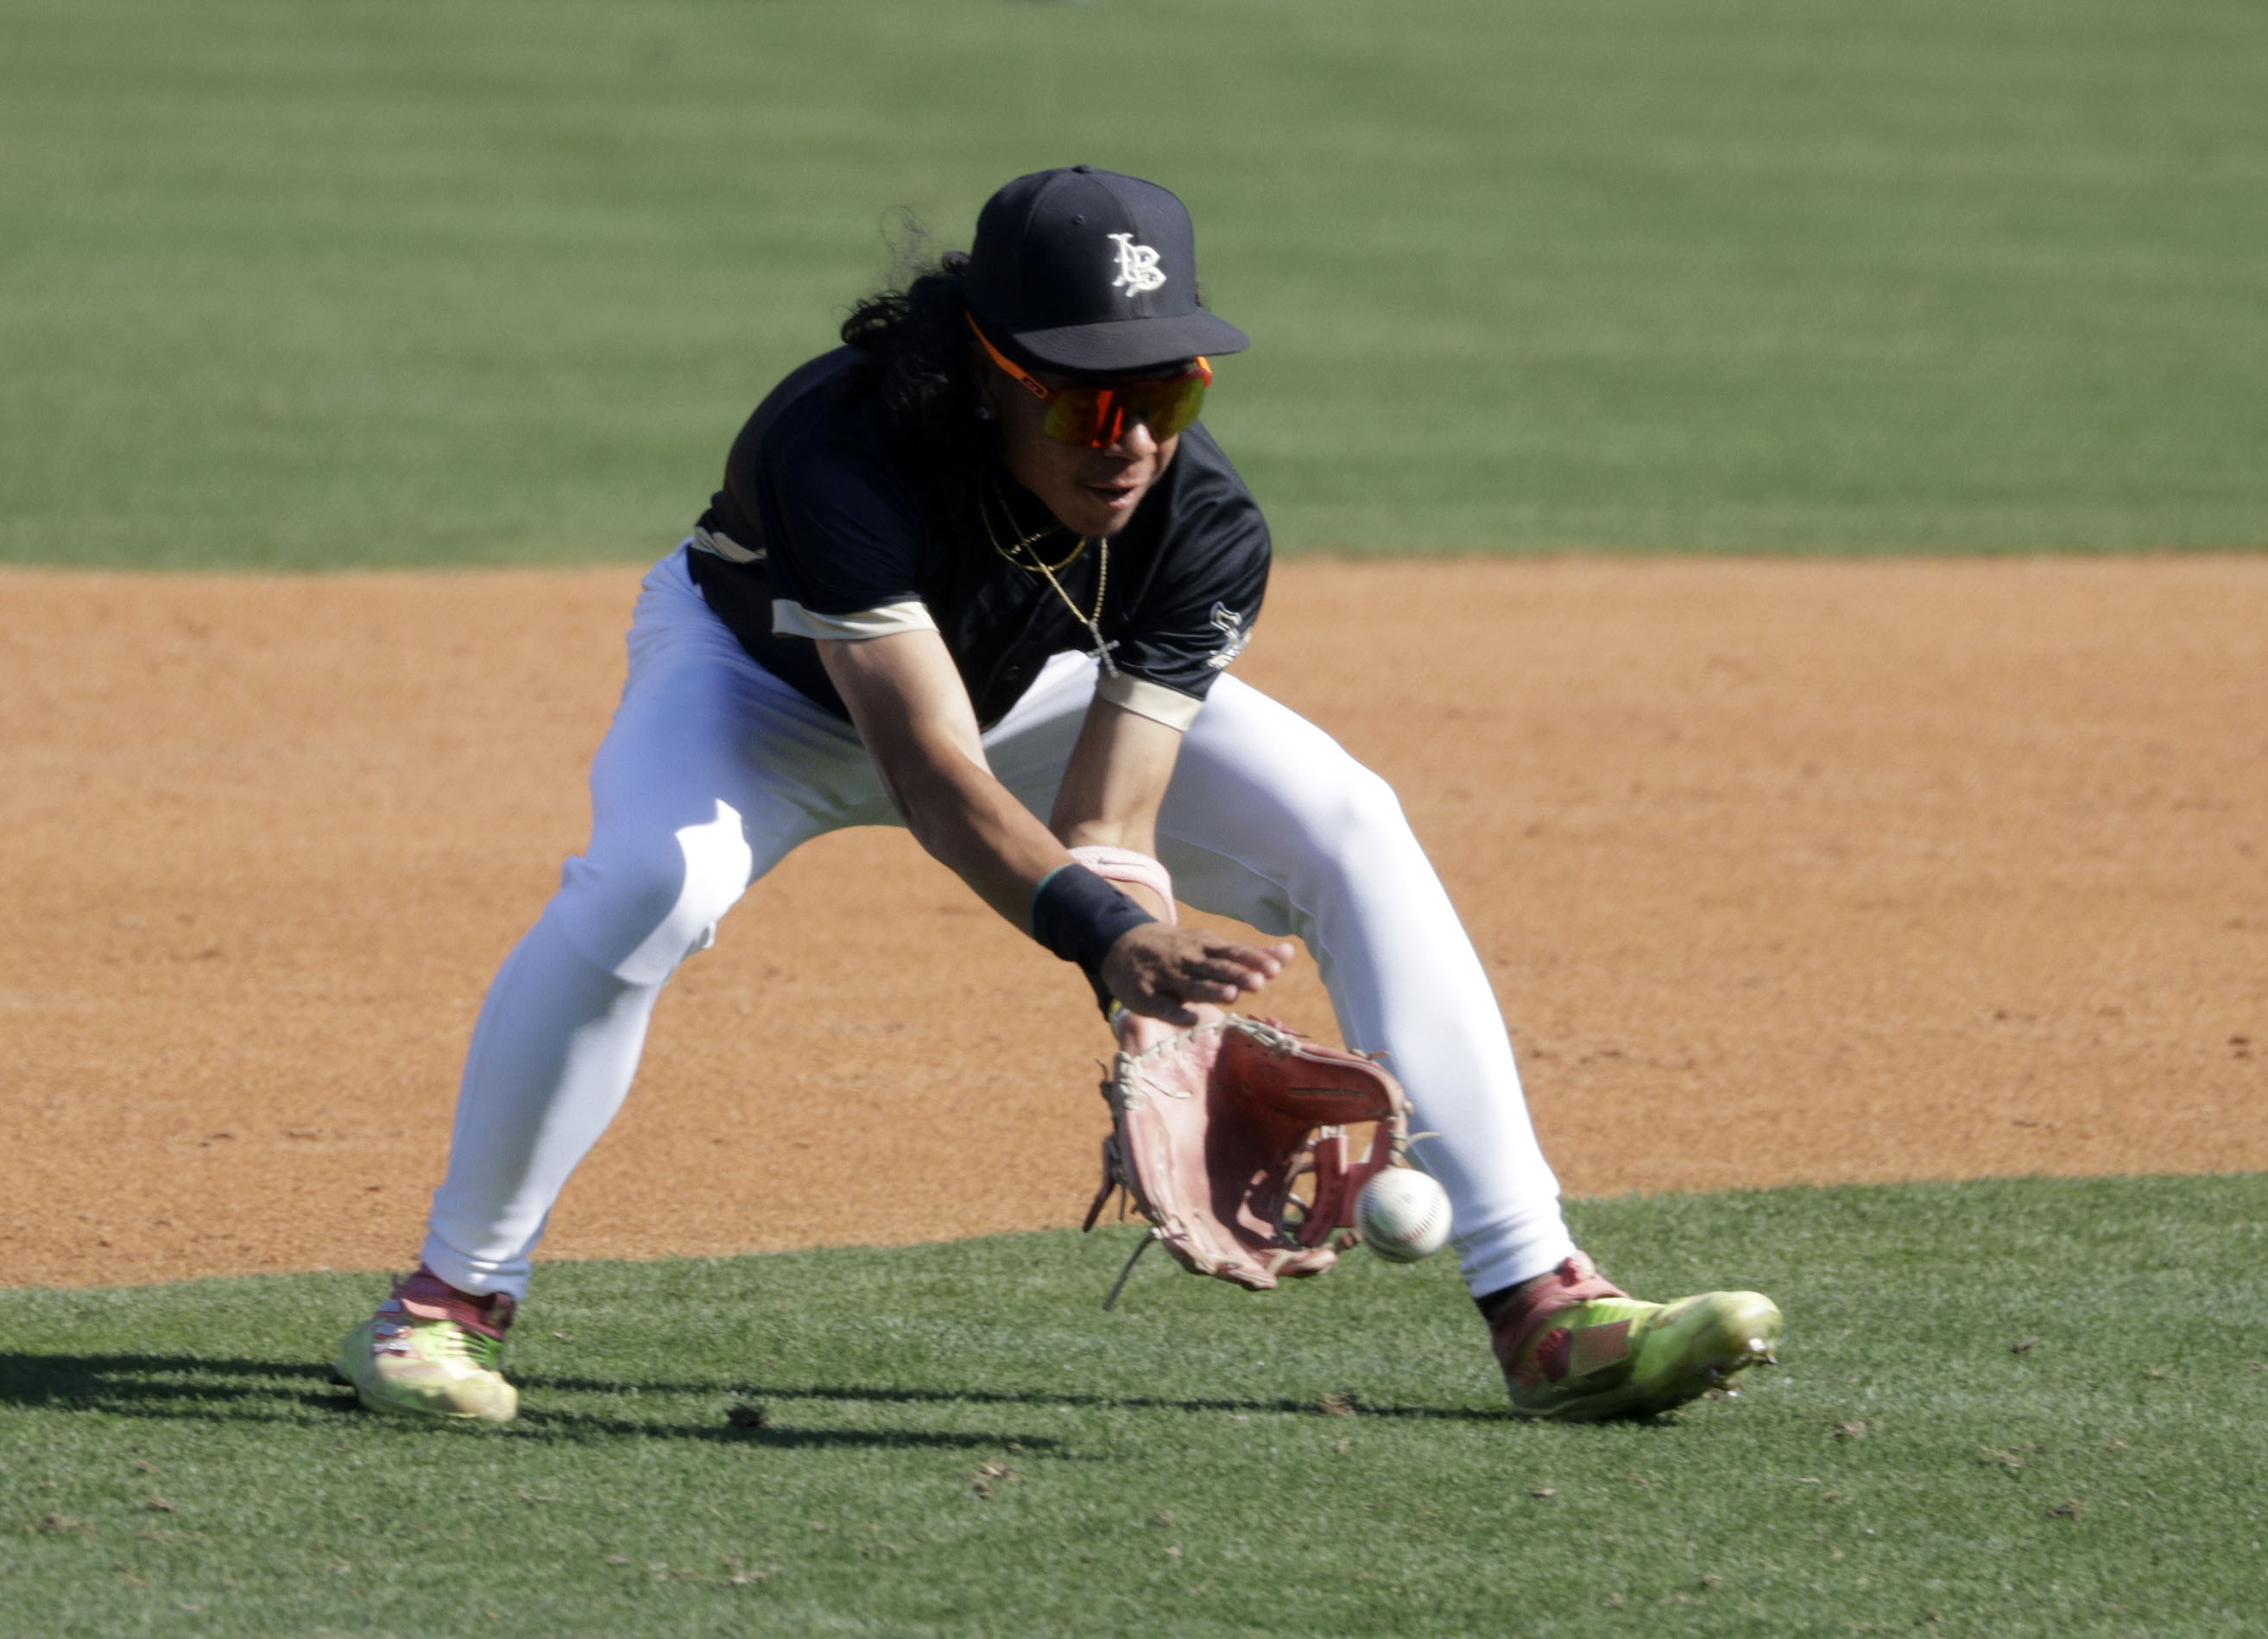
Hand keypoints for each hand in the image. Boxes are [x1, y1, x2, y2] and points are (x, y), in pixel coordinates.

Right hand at [1100, 923, 1295, 1026]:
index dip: (1253, 960)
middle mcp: (1186, 959)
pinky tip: (1191, 1019)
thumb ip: (1250, 954)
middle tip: (1259, 982)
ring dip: (1210, 989)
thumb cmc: (1182, 951)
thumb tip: (1291, 952)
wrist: (1124, 945)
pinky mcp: (1145, 994)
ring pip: (1190, 984)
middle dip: (1236, 974)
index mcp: (1205, 947)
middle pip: (1214, 967)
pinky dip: (1175, 1012)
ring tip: (1231, 995)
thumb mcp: (1213, 947)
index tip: (1275, 968)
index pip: (1232, 953)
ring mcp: (1164, 976)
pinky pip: (1161, 1005)